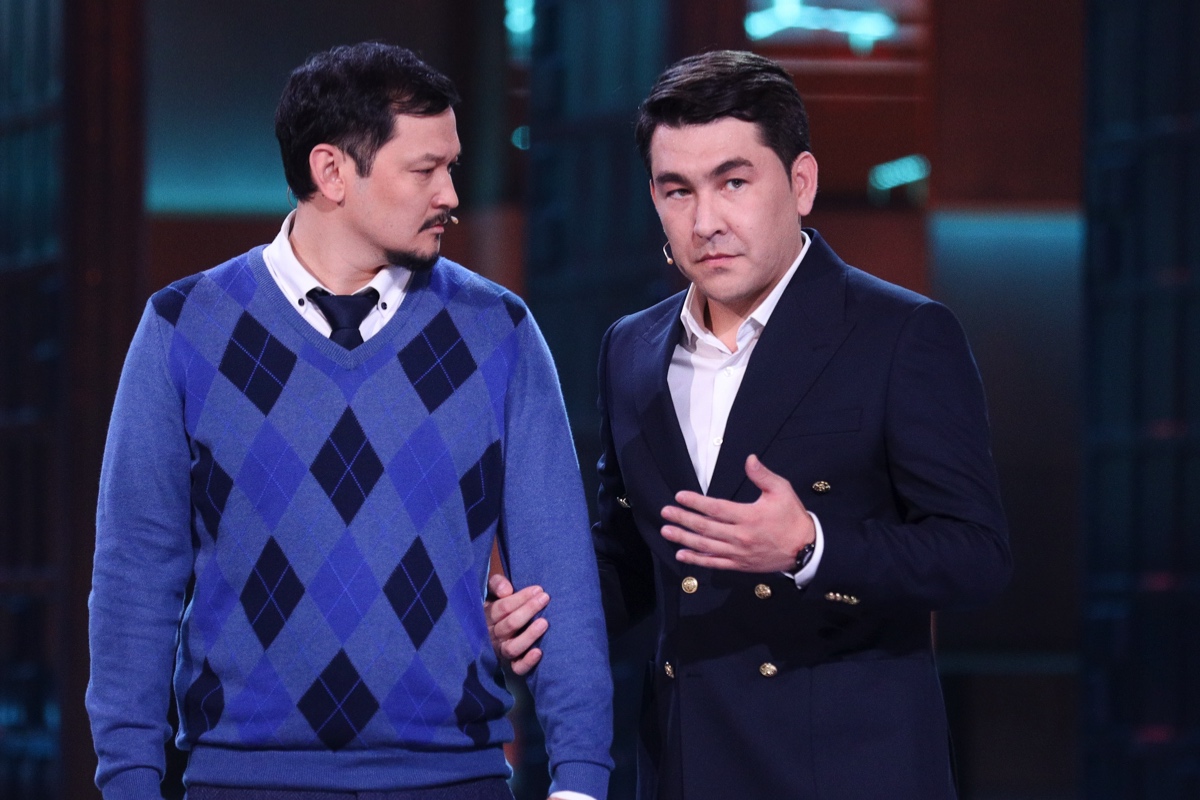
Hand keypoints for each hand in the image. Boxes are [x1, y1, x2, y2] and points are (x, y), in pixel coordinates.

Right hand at [485, 573, 549, 675]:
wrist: (496, 630)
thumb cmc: (500, 607)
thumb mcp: (493, 593)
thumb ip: (497, 584)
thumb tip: (506, 590)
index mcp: (487, 616)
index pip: (502, 607)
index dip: (520, 598)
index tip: (538, 590)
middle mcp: (492, 635)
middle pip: (509, 624)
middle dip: (528, 610)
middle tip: (545, 598)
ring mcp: (501, 651)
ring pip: (513, 647)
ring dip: (529, 635)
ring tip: (544, 623)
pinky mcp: (511, 666)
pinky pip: (517, 668)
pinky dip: (527, 662)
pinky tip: (539, 652)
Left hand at [660, 454, 813, 572]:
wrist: (805, 549)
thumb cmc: (792, 517)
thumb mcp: (781, 490)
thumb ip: (762, 475)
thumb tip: (749, 459)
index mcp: (748, 516)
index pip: (715, 508)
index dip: (695, 503)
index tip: (679, 496)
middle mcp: (740, 536)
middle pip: (705, 527)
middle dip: (683, 519)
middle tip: (665, 513)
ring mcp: (738, 553)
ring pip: (705, 546)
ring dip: (684, 539)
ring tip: (666, 531)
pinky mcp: (739, 565)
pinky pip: (714, 563)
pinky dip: (697, 560)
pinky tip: (681, 555)